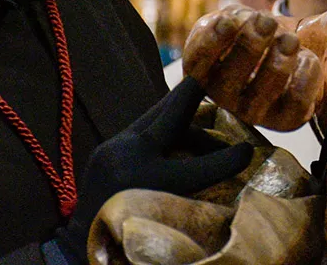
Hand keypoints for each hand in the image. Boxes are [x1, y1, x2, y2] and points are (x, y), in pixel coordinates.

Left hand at [53, 76, 252, 263]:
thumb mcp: (170, 221)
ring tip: (205, 135)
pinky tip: (177, 142)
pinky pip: (140, 131)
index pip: (202, 168)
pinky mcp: (103, 151)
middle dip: (195, 93)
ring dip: (182, 119)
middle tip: (214, 78)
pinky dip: (162, 132)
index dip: (229, 159)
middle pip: (172, 115)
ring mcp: (112, 152)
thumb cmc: (132, 241)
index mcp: (150, 185)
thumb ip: (195, 197)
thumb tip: (229, 178)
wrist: (78, 249)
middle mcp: (129, 161)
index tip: (248, 151)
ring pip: (156, 119)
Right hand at [184, 6, 322, 131]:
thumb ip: (230, 18)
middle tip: (267, 21)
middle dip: (250, 44)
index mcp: (204, 72)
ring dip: (280, 57)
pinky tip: (304, 57)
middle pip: (230, 77)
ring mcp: (254, 112)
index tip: (228, 21)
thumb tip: (234, 22)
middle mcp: (224, 97)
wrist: (285, 53)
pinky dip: (303, 72)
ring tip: (290, 38)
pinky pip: (296, 100)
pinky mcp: (285, 119)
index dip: (210, 42)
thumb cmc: (251, 34)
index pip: (196, 62)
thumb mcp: (235, 19)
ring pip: (264, 90)